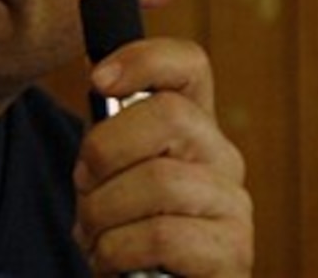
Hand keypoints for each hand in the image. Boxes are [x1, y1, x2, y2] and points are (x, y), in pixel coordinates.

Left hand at [72, 37, 253, 276]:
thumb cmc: (124, 225)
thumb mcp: (107, 171)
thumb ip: (107, 133)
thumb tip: (102, 86)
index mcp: (189, 125)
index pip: (188, 64)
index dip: (143, 59)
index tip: (98, 80)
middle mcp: (219, 155)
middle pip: (168, 115)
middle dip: (105, 150)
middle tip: (85, 184)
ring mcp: (232, 203)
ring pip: (160, 180)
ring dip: (104, 211)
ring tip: (96, 232)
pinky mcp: (232, 252)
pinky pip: (163, 236)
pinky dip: (118, 249)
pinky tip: (112, 259)